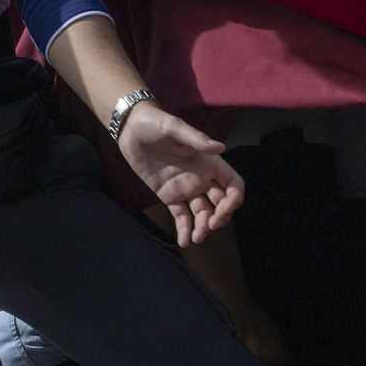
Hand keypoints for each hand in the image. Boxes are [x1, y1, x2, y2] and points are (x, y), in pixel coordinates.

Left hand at [116, 105, 243, 246]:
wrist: (130, 130)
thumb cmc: (155, 123)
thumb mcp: (175, 127)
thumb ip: (196, 139)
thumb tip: (220, 148)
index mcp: (209, 162)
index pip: (232, 183)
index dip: (235, 197)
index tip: (227, 207)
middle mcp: (202, 178)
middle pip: (221, 202)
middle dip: (221, 216)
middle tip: (211, 226)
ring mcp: (186, 189)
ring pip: (202, 213)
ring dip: (203, 227)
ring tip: (197, 238)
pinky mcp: (169, 196)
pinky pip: (181, 216)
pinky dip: (184, 230)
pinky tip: (185, 242)